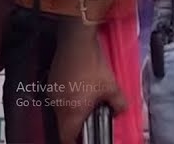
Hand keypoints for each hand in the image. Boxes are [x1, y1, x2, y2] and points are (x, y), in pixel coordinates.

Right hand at [49, 23, 126, 142]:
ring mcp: (52, 92)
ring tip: (85, 101)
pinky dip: (67, 98)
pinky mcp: (52, 81)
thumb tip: (121, 110)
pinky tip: (78, 88)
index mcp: (71, 111)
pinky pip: (58, 97)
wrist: (76, 41)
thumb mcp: (111, 86)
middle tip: (88, 118)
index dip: (74, 142)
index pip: (66, 137)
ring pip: (60, 110)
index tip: (83, 140)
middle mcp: (58, 105)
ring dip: (71, 110)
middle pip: (63, 124)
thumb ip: (119, 103)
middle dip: (75, 124)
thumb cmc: (92, 65)